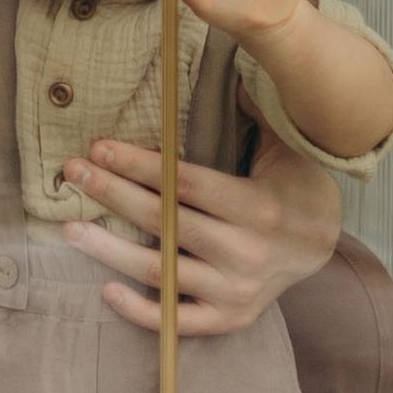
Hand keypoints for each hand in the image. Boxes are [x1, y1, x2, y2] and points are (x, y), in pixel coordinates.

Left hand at [58, 132, 340, 337]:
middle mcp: (246, 253)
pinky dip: (140, 310)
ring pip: (161, 274)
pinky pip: (178, 321)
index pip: (186, 184)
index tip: (98, 147)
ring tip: (70, 229)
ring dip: (110, 251)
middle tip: (73, 172)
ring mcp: (236, 291)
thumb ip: (255, 113)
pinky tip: (106, 288)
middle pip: (165, 222)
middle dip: (113, 194)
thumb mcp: (285, 146)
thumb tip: (227, 71)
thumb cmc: (294, 186)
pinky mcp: (229, 318)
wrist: (322, 245)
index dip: (139, 166)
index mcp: (258, 208)